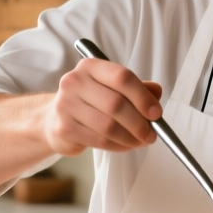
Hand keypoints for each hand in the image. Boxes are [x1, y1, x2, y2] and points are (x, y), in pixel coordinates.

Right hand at [41, 58, 164, 155]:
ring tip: (140, 141)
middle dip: (139, 123)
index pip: (122, 77)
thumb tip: (156, 93)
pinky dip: (119, 146)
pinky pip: (100, 141)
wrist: (55, 118)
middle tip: (151, 134)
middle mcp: (75, 82)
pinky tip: (125, 145)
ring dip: (130, 138)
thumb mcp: (112, 88)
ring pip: (109, 126)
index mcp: (90, 66)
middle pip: (116, 104)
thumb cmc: (91, 101)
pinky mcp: (64, 128)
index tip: (156, 113)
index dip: (143, 97)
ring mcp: (66, 105)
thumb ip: (137, 89)